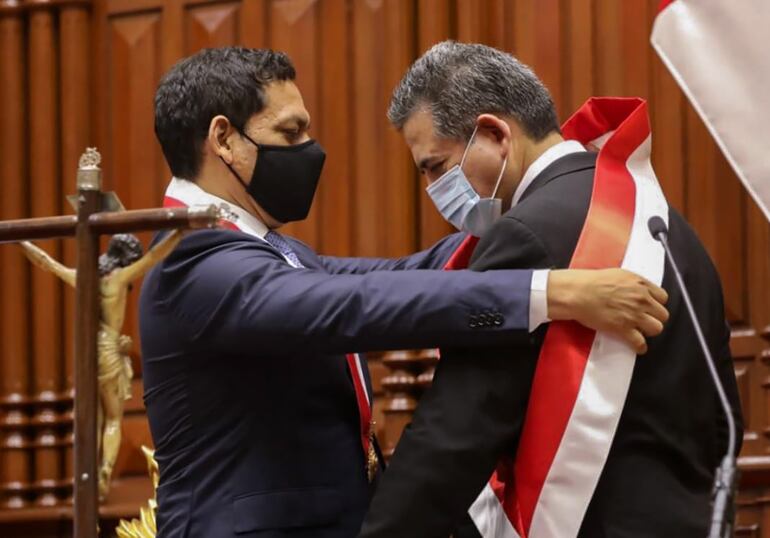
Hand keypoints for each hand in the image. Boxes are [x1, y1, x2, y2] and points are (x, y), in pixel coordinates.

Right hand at [547, 268, 668, 353]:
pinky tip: (638, 347)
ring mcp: (634, 315)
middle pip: (663, 315)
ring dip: (649, 331)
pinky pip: (640, 342)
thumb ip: (634, 284)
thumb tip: (640, 291)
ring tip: (640, 331)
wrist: (578, 292)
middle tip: (644, 320)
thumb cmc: (593, 282)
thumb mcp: (619, 275)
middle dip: (654, 318)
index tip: (649, 307)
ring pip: (656, 328)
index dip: (656, 304)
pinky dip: (640, 347)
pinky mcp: (623, 329)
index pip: (663, 298)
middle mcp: (641, 299)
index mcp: (641, 284)